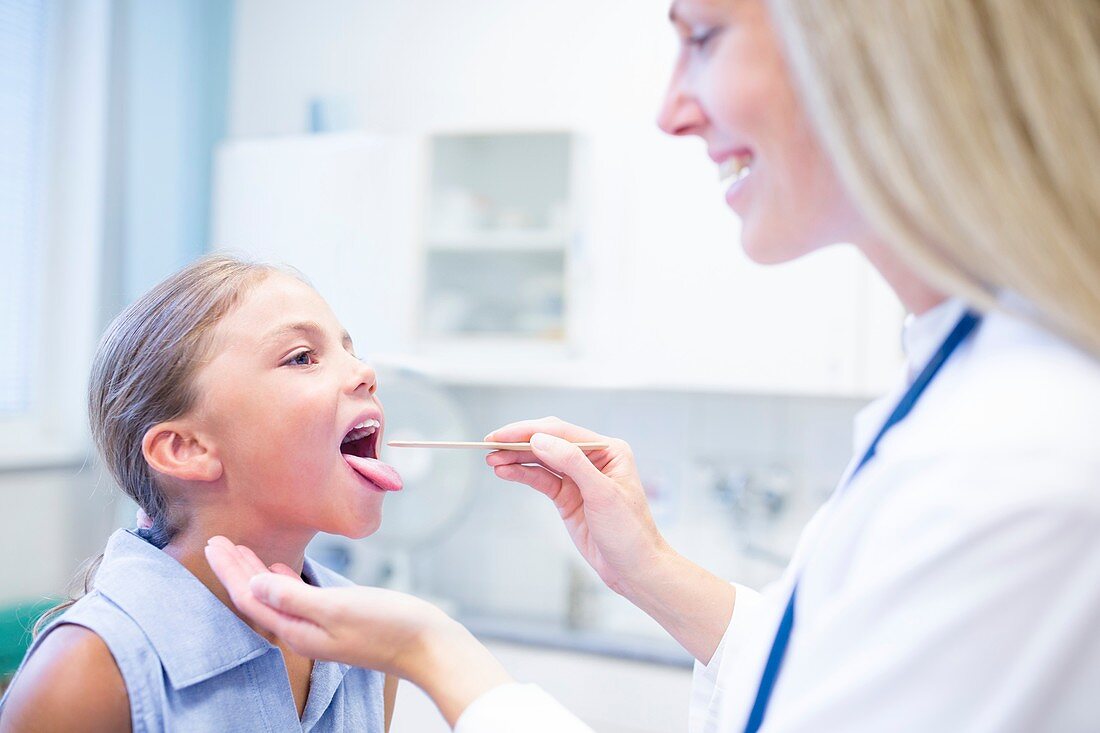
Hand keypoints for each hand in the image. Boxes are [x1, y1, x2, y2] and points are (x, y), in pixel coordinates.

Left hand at [204, 537, 512, 724]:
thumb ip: (294, 596)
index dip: (230, 571)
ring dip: (257, 573)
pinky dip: (282, 581)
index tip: (214, 544)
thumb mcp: (338, 606)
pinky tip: (282, 569)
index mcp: (298, 630)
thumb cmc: (388, 625)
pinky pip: (296, 599)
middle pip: (259, 599)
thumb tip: (254, 584)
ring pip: (276, 598)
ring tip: (241, 552)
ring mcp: (320, 628)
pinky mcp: (337, 620)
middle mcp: (303, 632)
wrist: (428, 646)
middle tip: (217, 542)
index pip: (251, 599)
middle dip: (237, 571)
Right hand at [484, 417, 667, 597]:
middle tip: (489, 444)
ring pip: (541, 461)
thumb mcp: (602, 493)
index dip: (530, 431)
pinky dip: (522, 475)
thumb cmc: (629, 531)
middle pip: (549, 442)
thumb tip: (539, 440)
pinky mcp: (567, 497)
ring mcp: (578, 478)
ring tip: (491, 460)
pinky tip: (505, 472)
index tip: (503, 435)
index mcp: (608, 450)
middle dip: (519, 443)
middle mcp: (593, 459)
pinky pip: (541, 480)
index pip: (562, 432)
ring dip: (516, 459)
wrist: (634, 568)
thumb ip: (571, 463)